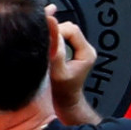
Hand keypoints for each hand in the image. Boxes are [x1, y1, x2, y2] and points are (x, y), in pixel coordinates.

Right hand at [46, 4, 99, 123]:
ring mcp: (78, 49)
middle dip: (54, 34)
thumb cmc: (62, 91)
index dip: (56, 31)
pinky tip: (47, 47)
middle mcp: (85, 48)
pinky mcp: (71, 50)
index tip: (45, 39)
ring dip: (52, 37)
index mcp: (87, 52)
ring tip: (45, 49)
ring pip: (63, 32)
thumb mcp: (57, 71)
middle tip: (44, 45)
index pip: (71, 29)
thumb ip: (55, 50)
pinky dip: (52, 40)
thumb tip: (51, 28)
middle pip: (67, 28)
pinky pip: (61, 37)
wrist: (64, 101)